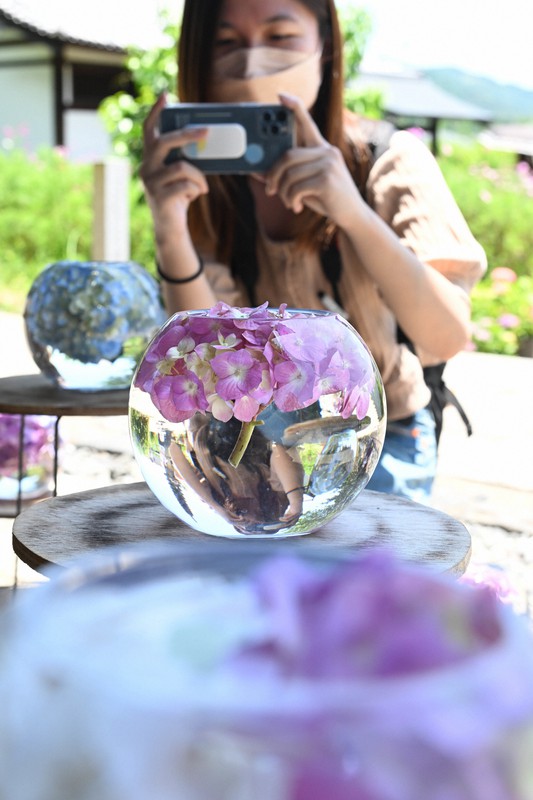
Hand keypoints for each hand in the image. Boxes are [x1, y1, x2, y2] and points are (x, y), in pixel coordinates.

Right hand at [139, 94, 208, 234]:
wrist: (171, 228)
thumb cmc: (178, 197)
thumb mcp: (180, 175)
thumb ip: (184, 159)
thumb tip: (204, 140)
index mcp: (150, 159)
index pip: (150, 131)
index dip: (156, 112)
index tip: (165, 95)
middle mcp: (145, 168)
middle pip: (165, 142)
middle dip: (187, 135)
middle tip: (207, 131)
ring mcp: (150, 183)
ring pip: (182, 166)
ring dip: (198, 176)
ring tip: (202, 187)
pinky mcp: (159, 197)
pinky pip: (186, 185)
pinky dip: (196, 189)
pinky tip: (195, 196)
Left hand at [264, 93, 362, 228]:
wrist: (352, 214)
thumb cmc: (327, 198)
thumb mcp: (304, 184)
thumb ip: (285, 175)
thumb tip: (257, 171)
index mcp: (322, 148)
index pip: (307, 123)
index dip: (294, 107)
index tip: (281, 96)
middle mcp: (326, 151)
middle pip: (287, 155)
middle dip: (273, 175)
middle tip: (270, 190)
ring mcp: (328, 163)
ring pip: (290, 174)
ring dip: (284, 192)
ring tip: (289, 202)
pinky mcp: (327, 179)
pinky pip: (297, 187)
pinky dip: (292, 200)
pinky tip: (297, 207)